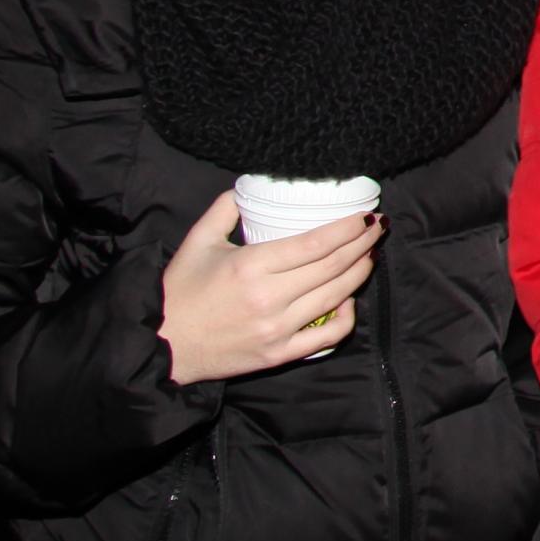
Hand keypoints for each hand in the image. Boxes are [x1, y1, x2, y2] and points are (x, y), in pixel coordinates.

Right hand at [156, 190, 377, 384]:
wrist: (160, 345)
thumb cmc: (179, 292)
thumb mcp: (197, 243)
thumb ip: (224, 209)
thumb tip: (246, 186)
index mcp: (251, 267)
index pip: (316, 243)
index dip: (348, 228)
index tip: (366, 216)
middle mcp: (269, 298)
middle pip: (334, 266)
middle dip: (364, 244)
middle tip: (379, 228)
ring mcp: (277, 329)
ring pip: (336, 296)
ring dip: (360, 273)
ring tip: (369, 255)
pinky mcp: (279, 354)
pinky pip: (327, 336)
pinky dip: (346, 317)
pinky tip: (347, 300)